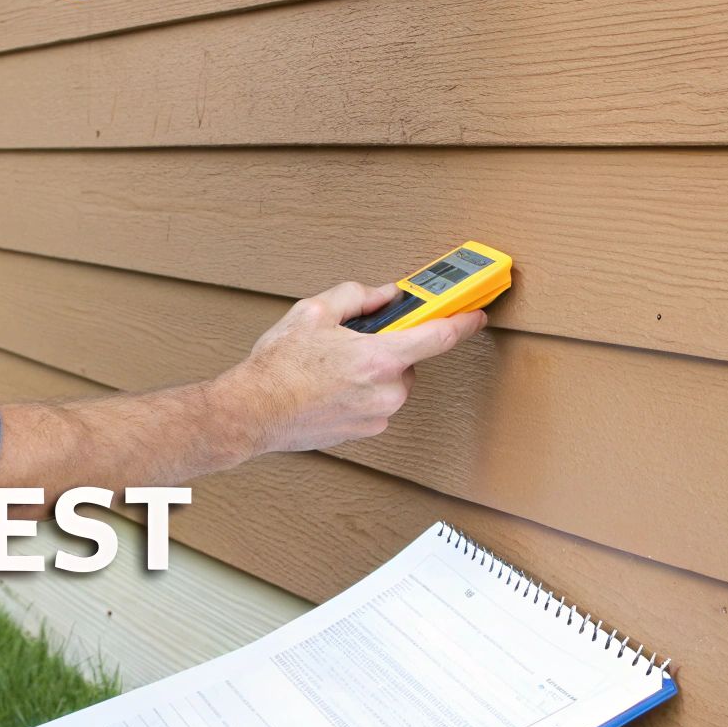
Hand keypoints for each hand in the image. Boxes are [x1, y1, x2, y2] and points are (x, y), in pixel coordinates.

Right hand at [222, 282, 485, 455]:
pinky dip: (361, 392)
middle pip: (408, 360)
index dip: (462, 322)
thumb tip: (384, 294)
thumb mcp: (313, 313)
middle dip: (387, 347)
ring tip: (331, 368)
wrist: (253, 412)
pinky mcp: (367, 432)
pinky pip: (377, 403)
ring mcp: (378, 415)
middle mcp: (386, 391)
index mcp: (378, 358)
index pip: (438, 337)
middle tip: (352, 342)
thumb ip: (356, 296)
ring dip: (372, 371)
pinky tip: (329, 388)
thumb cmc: (277, 368)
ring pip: (392, 382)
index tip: (475, 314)